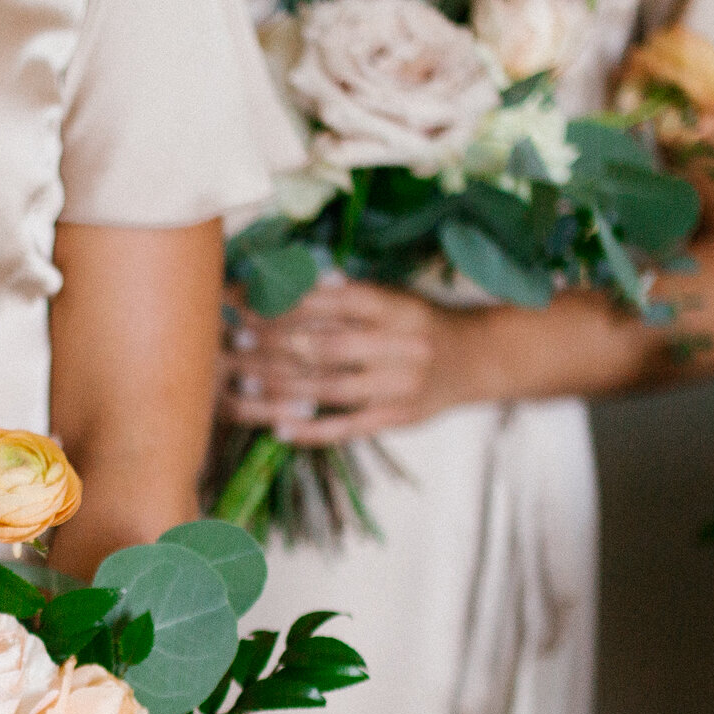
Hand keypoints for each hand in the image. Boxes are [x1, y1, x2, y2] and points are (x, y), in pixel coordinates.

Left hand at [220, 281, 480, 443]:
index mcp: (395, 307)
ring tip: (241, 384)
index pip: (330, 301)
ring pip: (328, 388)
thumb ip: (348, 296)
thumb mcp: (394, 298)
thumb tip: (292, 283)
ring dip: (279, 387)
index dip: (284, 301)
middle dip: (273, 344)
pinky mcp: (398, 419)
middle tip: (235, 342)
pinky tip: (279, 430)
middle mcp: (399, 345)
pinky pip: (348, 427)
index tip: (246, 302)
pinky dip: (311, 430)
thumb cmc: (421, 323)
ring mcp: (399, 386)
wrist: (479, 359)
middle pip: (323, 345)